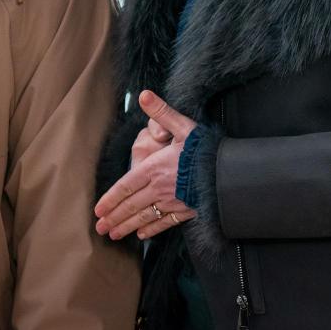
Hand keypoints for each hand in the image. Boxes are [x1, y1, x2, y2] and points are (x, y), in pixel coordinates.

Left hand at [94, 91, 198, 240]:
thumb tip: (144, 95)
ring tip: (114, 234)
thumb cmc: (206, 149)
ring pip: (144, 217)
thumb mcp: (184, 126)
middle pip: (131, 205)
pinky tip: (143, 235)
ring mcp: (172, 201)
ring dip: (127, 227)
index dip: (111, 199)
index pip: (126, 186)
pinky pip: (165, 222)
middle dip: (114, 218)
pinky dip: (152, 229)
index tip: (98, 210)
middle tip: (100, 229)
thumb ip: (162, 112)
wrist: (231, 173)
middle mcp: (160, 187)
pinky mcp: (186, 210)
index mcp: (155, 168)